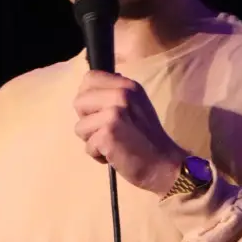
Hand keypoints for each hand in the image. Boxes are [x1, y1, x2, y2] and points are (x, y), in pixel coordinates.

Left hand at [74, 72, 185, 195]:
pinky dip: (97, 155)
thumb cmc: (147, 138)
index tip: (99, 112)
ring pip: (79, 126)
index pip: (89, 78)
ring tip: (112, 143)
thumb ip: (114, 94)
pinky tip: (114, 154)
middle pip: (79, 102)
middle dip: (87, 120)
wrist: (163, 164)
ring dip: (92, 140)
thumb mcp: (136, 105)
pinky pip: (87, 146)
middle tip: (107, 130)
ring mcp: (114, 113)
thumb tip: (88, 88)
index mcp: (127, 85)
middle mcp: (121, 93)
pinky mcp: (108, 133)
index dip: (87, 97)